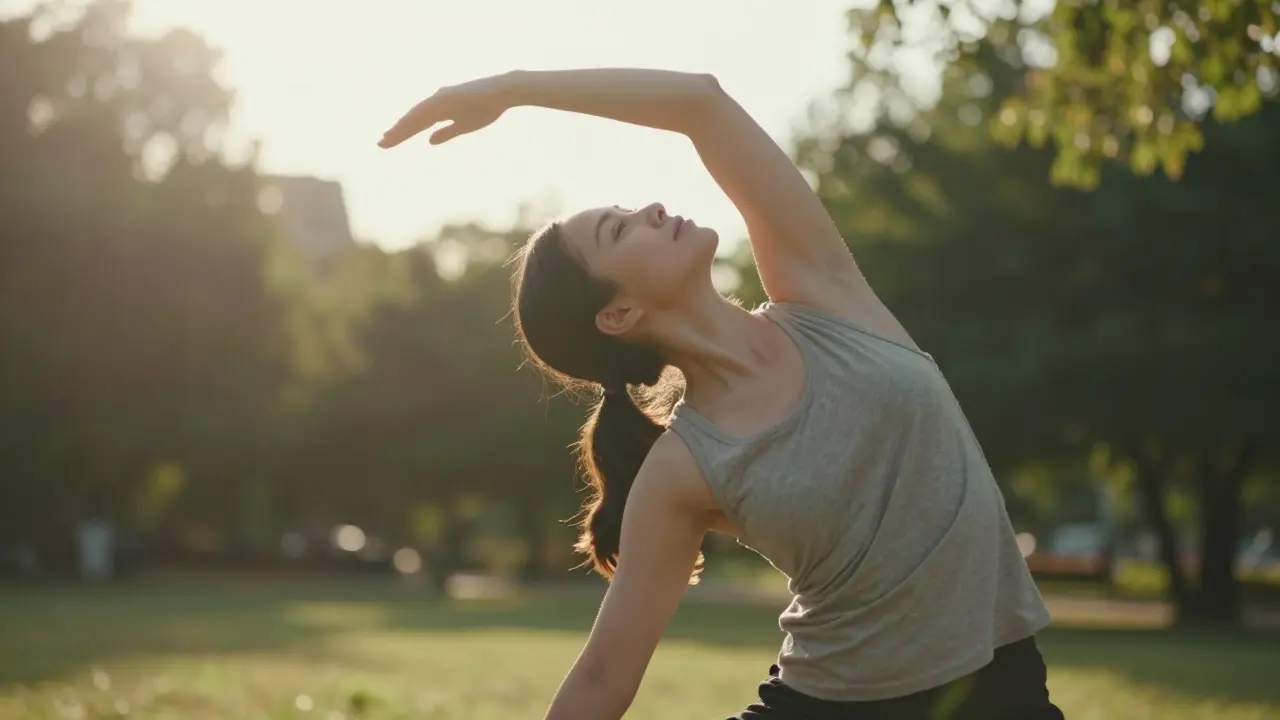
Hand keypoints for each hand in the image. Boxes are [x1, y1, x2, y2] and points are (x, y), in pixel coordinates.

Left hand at [378, 74, 513, 148]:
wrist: (503, 92)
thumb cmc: (486, 107)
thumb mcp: (463, 126)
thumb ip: (446, 132)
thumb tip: (428, 141)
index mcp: (439, 110)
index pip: (416, 124)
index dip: (402, 134)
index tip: (388, 143)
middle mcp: (436, 102)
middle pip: (412, 120)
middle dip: (396, 132)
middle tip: (380, 144)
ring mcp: (441, 98)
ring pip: (416, 115)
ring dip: (402, 127)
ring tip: (388, 138)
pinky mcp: (447, 96)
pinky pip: (428, 109)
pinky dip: (416, 118)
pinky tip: (405, 125)